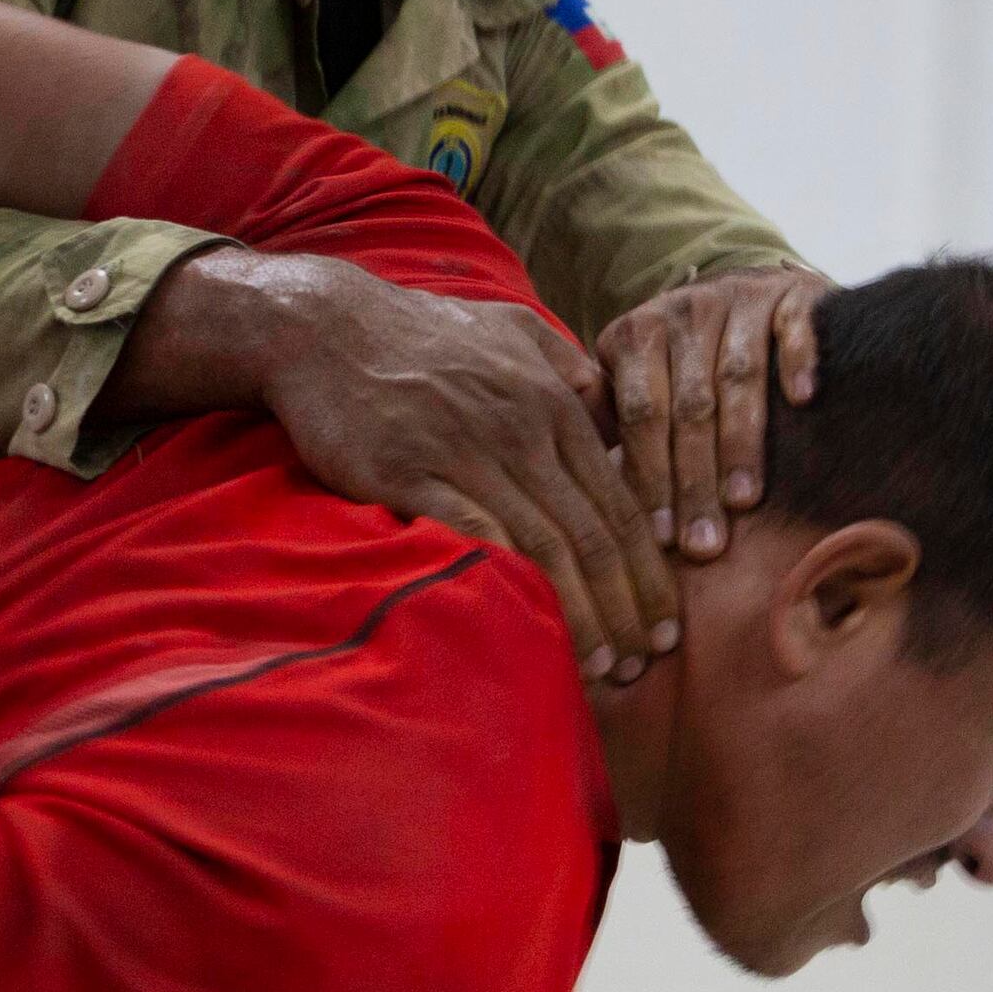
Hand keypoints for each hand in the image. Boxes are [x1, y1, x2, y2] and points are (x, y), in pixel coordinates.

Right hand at [229, 258, 672, 678]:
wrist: (326, 326)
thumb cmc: (422, 333)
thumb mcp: (513, 328)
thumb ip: (569, 367)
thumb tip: (612, 411)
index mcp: (554, 404)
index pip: (620, 504)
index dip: (650, 573)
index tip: (666, 624)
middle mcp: (521, 431)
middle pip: (591, 536)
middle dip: (626, 608)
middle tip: (645, 663)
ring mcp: (466, 453)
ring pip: (542, 547)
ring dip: (578, 613)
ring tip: (600, 664)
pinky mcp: (409, 474)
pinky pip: (472, 537)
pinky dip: (507, 584)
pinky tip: (528, 625)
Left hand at [597, 269, 825, 562]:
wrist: (747, 286)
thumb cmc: (688, 362)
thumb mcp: (643, 381)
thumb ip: (625, 429)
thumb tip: (605, 509)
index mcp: (635, 337)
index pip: (641, 416)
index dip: (651, 478)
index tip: (662, 540)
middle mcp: (681, 312)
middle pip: (688, 408)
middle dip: (695, 481)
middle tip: (705, 543)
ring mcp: (736, 298)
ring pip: (738, 377)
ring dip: (741, 441)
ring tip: (743, 500)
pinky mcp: (789, 291)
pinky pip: (794, 326)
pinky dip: (797, 360)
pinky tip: (802, 400)